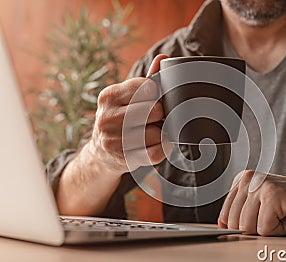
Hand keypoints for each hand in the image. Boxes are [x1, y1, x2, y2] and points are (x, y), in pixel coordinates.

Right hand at [89, 54, 171, 173]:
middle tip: (156, 118)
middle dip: (160, 114)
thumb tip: (164, 58)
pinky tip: (159, 145)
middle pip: (154, 110)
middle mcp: (106, 118)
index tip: (154, 99)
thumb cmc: (121, 119)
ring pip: (157, 133)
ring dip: (162, 133)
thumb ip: (148, 79)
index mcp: (108, 96)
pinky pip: (156, 152)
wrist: (101, 153)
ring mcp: (113, 141)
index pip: (147, 87)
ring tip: (154, 132)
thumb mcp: (128, 97)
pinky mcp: (124, 159)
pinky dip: (164, 148)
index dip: (157, 94)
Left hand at [218, 170, 285, 235]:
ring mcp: (260, 184)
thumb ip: (239, 214)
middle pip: (235, 223)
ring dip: (269, 230)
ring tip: (283, 215)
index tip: (260, 221)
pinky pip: (265, 229)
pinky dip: (280, 230)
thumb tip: (221, 228)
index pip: (224, 216)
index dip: (242, 228)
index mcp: (242, 179)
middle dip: (256, 229)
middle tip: (276, 216)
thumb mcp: (260, 209)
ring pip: (248, 227)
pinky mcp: (273, 194)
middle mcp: (249, 178)